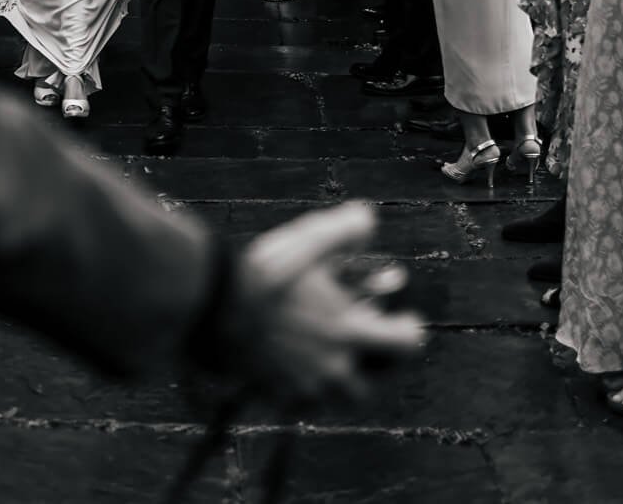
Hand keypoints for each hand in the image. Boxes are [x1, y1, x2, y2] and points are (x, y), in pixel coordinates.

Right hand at [223, 202, 426, 403]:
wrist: (213, 306)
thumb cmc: (264, 273)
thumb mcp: (308, 240)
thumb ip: (345, 229)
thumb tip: (370, 221)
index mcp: (348, 332)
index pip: (405, 346)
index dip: (409, 331)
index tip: (405, 319)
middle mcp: (331, 367)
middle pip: (369, 384)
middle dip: (374, 367)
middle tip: (365, 345)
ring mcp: (302, 385)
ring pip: (334, 399)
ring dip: (339, 381)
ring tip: (329, 358)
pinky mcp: (274, 393)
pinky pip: (299, 402)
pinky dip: (304, 388)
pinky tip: (292, 365)